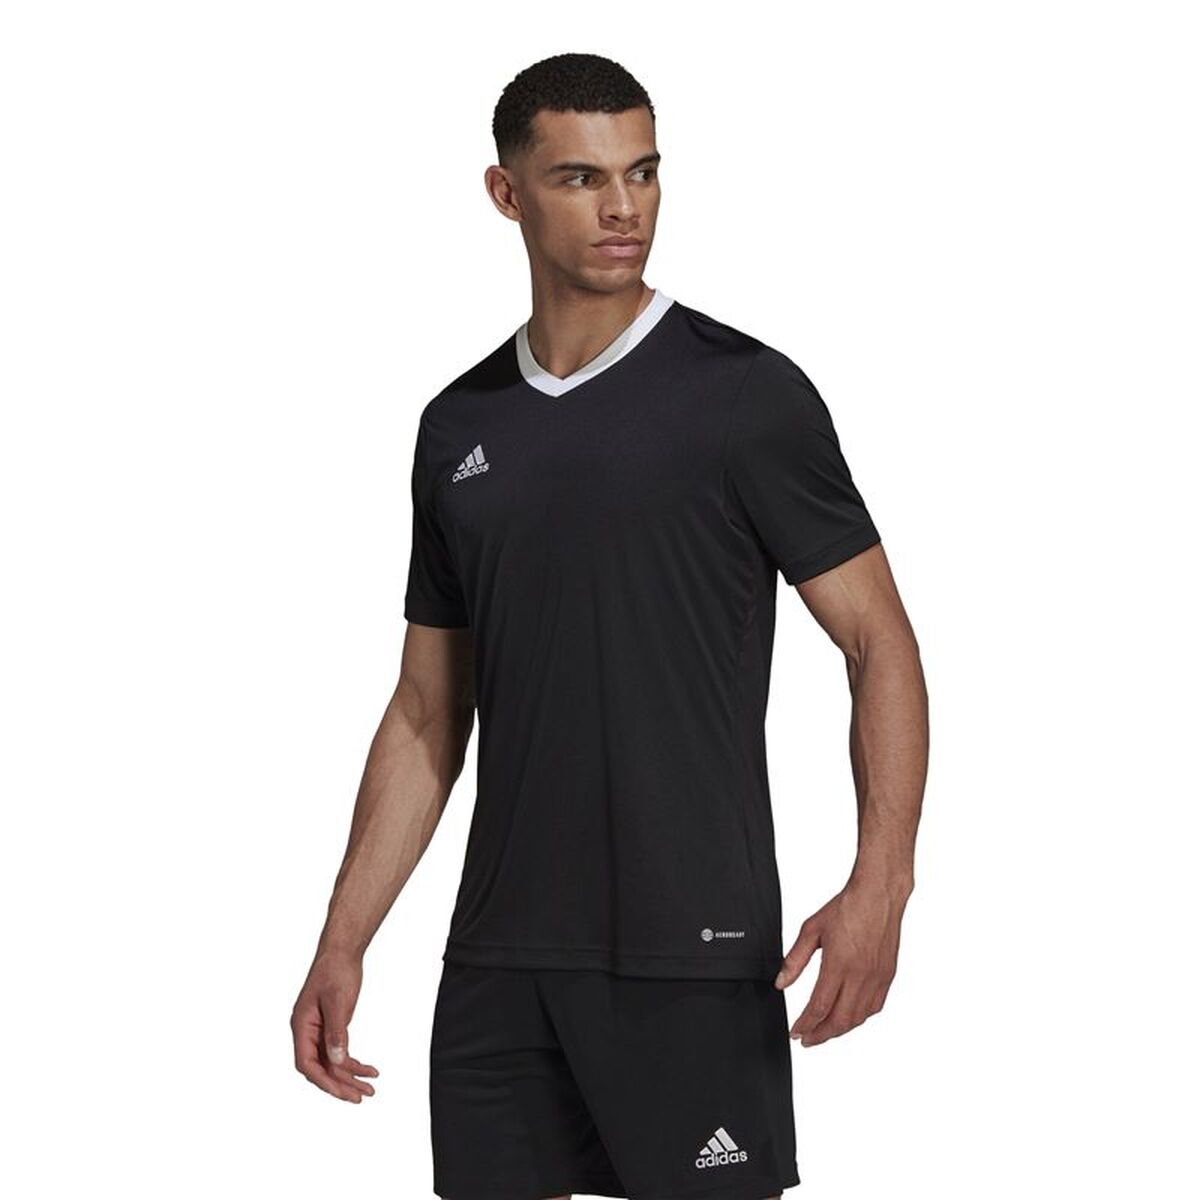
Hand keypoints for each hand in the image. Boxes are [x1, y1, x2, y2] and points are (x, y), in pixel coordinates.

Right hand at [291, 949, 379, 1100]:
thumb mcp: (337, 1001)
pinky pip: (340, 1052)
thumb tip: (337, 1061)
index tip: (343, 1092)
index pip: (307, 1064)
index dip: (324, 1081)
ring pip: (332, 1062)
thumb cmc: (336, 970)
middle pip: (320, 1068)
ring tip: (370, 1089)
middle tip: (360, 1097)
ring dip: (350, 1076)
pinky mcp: (331, 1026)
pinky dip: (353, 1062)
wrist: (342, 951)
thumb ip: (336, 1032)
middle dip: (339, 1084)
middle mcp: (307, 1031)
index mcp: (301, 1025)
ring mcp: (319, 1030)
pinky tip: (369, 1069)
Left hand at [774, 879, 909, 1046]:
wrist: (878, 895)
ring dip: (839, 1030)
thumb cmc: (846, 908)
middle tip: (807, 1040)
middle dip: (820, 1035)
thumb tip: (781, 983)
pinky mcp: (888, 976)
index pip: (819, 1007)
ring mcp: (877, 978)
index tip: (795, 1033)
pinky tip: (848, 1017)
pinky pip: (874, 1007)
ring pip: (858, 1018)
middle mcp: (860, 976)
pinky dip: (859, 1018)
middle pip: (840, 1021)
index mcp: (839, 964)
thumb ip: (794, 959)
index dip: (805, 1025)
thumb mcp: (811, 930)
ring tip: (823, 1031)